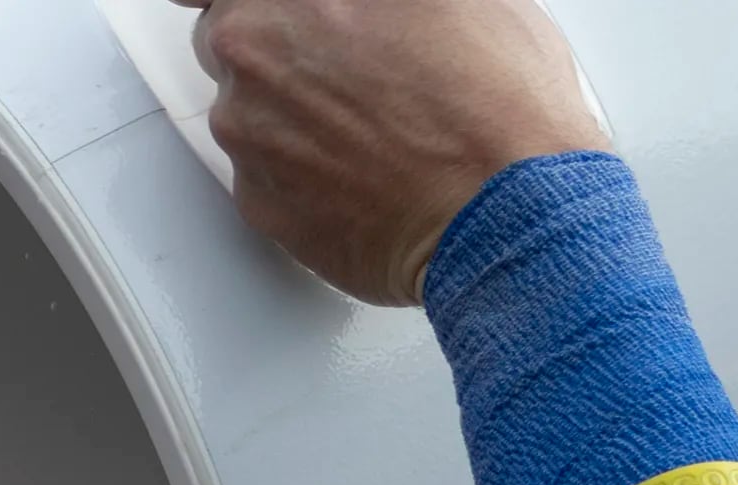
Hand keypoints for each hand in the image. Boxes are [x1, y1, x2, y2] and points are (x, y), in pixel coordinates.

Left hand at [172, 0, 607, 303]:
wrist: (502, 210)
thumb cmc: (490, 97)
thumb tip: (360, 4)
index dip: (262, 2)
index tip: (275, 10)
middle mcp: (250, 55)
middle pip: (234, 39)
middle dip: (280, 46)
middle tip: (353, 63)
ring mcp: (247, 134)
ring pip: (246, 109)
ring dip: (292, 110)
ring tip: (376, 124)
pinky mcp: (257, 202)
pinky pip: (264, 173)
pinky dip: (301, 170)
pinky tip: (364, 168)